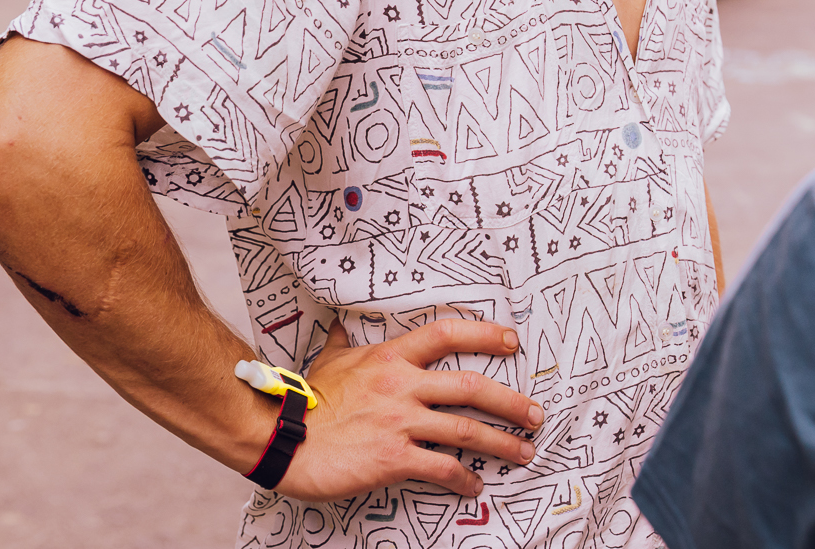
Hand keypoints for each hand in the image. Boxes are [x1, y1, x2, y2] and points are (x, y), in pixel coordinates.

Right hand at [271, 317, 540, 501]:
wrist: (280, 438)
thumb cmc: (305, 401)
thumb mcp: (328, 363)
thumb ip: (344, 345)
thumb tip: (342, 328)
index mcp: (391, 359)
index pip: (447, 334)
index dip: (485, 335)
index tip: (513, 341)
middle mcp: (402, 386)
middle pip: (472, 387)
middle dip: (511, 401)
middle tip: (535, 414)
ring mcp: (400, 422)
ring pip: (465, 429)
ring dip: (501, 442)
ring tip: (523, 452)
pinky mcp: (393, 458)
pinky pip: (440, 467)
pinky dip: (463, 478)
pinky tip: (474, 486)